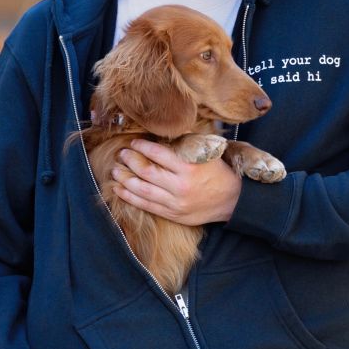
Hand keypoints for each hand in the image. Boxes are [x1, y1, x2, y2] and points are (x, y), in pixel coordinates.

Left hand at [111, 139, 242, 224]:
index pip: (158, 154)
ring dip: (125, 180)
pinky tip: (120, 190)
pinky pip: (146, 206)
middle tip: (121, 155)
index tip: (134, 143)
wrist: (233, 201)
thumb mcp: (207, 153)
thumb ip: (186, 144)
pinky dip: (130, 198)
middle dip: (129, 161)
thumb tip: (163, 133)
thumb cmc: (219, 173)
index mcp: (189, 167)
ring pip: (142, 191)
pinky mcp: (173, 214)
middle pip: (146, 172)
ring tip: (115, 171)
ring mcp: (175, 202)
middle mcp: (180, 185)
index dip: (142, 147)